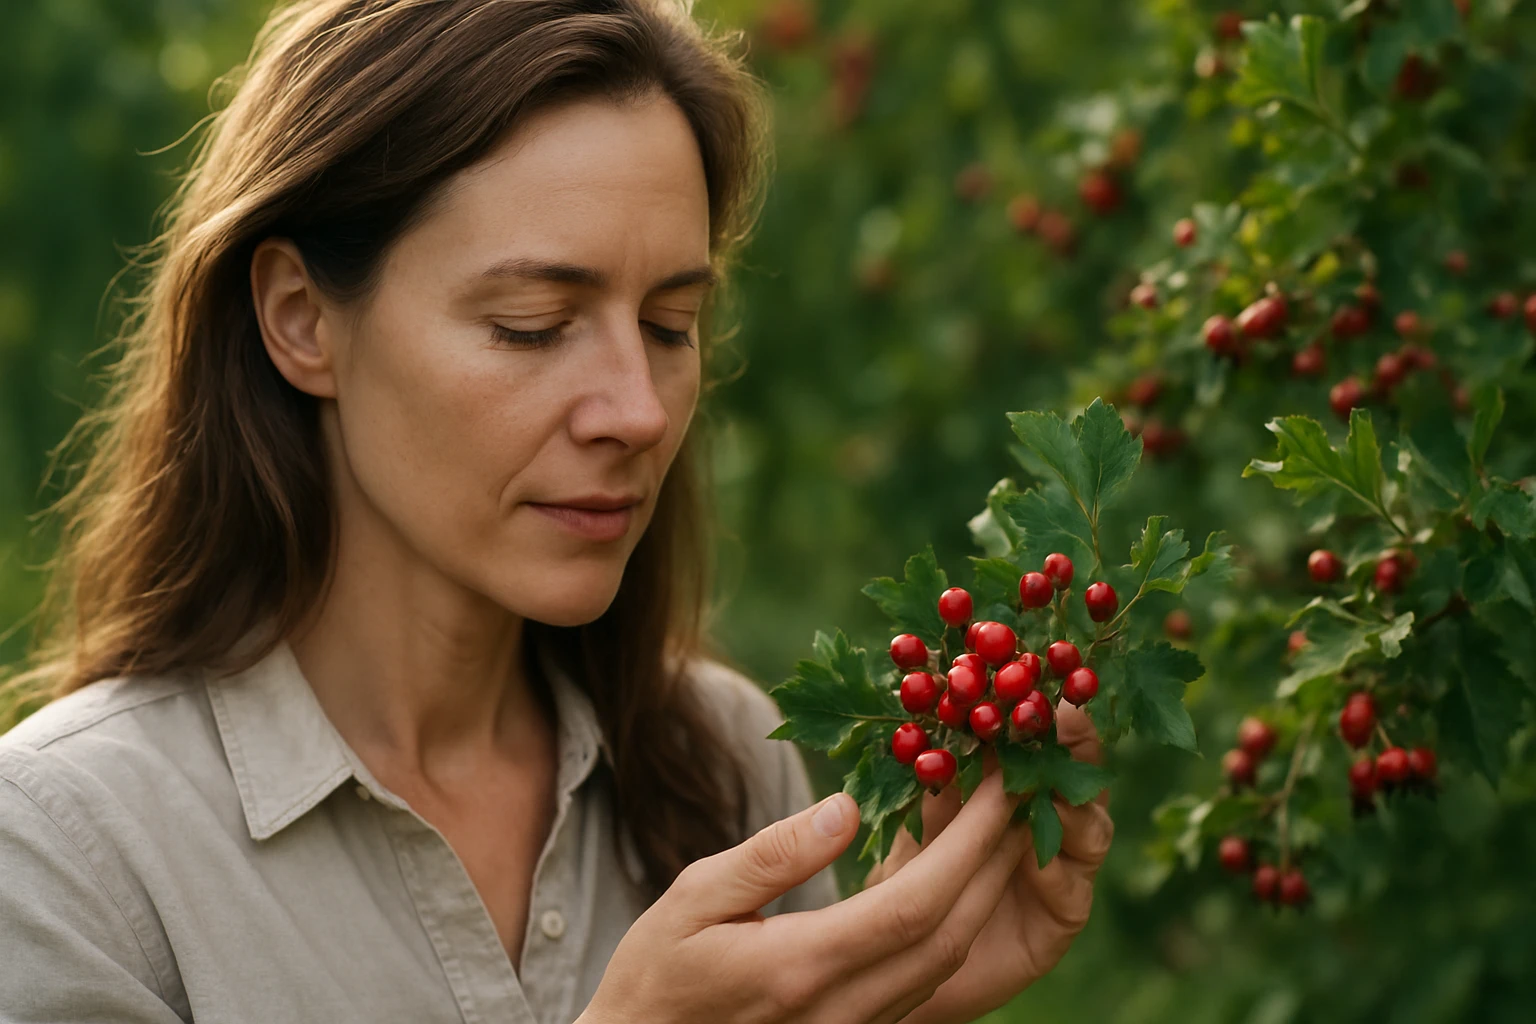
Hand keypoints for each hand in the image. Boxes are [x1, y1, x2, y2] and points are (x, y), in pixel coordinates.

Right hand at [578, 769, 1034, 1023]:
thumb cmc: (654, 975)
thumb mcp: (692, 898)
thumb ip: (773, 855)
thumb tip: (846, 808)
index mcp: (800, 967)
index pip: (912, 906)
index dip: (967, 846)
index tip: (999, 787)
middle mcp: (841, 1010)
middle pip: (946, 937)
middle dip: (994, 862)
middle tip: (1022, 791)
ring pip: (944, 964)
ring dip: (983, 894)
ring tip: (1002, 825)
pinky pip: (923, 980)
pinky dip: (952, 924)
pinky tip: (957, 881)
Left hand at [862, 699, 1113, 1023]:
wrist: (894, 957)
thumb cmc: (902, 873)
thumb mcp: (914, 816)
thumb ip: (935, 777)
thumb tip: (934, 711)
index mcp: (1016, 783)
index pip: (1041, 734)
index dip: (1043, 706)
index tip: (1034, 680)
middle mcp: (1049, 818)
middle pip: (1083, 771)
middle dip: (1074, 744)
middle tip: (1063, 719)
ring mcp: (1062, 867)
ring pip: (1090, 826)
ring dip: (1074, 802)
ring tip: (1055, 787)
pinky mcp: (1061, 917)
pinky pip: (1074, 889)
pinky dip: (1058, 869)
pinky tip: (1038, 857)